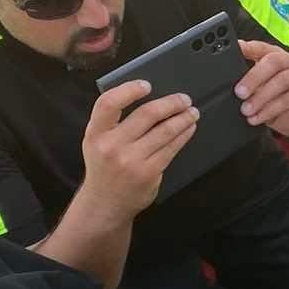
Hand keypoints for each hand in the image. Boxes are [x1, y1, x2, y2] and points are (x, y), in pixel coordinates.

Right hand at [81, 81, 198, 219]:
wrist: (105, 203)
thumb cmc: (104, 167)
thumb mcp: (97, 142)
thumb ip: (113, 122)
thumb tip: (147, 98)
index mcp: (95, 134)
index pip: (108, 104)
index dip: (129, 90)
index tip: (147, 85)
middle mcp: (112, 146)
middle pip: (146, 115)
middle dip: (170, 104)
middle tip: (184, 99)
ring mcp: (131, 160)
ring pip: (164, 131)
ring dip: (182, 119)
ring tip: (192, 112)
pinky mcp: (150, 172)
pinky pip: (171, 148)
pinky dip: (183, 135)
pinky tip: (189, 129)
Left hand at [236, 39, 288, 137]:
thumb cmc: (276, 96)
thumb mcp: (258, 87)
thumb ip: (248, 81)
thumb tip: (235, 87)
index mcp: (274, 54)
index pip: (261, 47)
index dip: (248, 48)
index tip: (236, 49)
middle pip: (273, 62)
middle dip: (254, 77)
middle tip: (240, 93)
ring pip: (281, 82)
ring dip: (261, 97)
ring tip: (246, 110)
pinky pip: (287, 100)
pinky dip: (269, 111)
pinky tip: (257, 117)